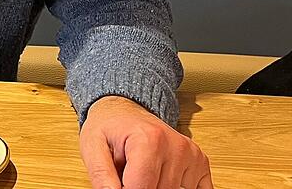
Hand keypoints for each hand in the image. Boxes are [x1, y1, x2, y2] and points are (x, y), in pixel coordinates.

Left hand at [79, 95, 211, 188]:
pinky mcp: (199, 161)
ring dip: (153, 186)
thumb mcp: (92, 147)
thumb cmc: (109, 127)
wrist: (124, 110)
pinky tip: (160, 175)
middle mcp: (175, 146)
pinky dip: (176, 188)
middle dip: (138, 186)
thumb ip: (101, 176)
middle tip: (126, 172)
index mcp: (149, 140)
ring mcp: (190, 154)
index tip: (117, 182)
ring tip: (139, 170)